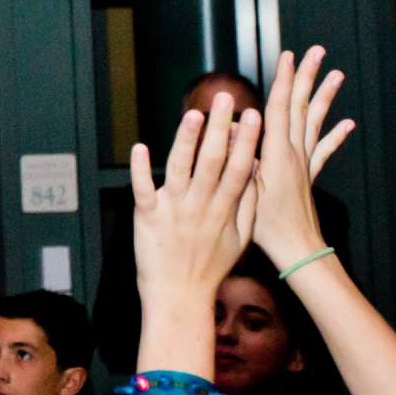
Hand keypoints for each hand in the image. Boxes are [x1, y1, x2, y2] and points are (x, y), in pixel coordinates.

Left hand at [130, 89, 259, 310]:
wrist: (178, 296)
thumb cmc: (209, 266)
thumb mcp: (239, 238)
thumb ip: (246, 204)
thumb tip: (253, 170)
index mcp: (223, 210)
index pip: (238, 169)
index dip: (246, 141)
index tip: (254, 115)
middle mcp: (199, 206)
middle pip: (211, 161)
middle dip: (220, 128)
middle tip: (227, 99)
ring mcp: (173, 210)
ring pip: (180, 169)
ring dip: (186, 140)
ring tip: (194, 114)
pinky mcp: (147, 216)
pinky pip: (143, 189)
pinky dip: (141, 169)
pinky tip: (140, 147)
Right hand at [249, 45, 354, 268]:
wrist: (297, 249)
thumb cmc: (266, 225)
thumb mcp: (244, 188)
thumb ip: (241, 156)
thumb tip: (233, 126)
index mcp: (277, 153)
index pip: (280, 107)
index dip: (283, 80)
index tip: (288, 56)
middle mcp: (294, 153)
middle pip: (301, 106)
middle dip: (307, 77)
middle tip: (316, 51)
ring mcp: (305, 163)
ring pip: (315, 121)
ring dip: (324, 96)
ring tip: (336, 74)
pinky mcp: (309, 176)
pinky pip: (324, 149)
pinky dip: (335, 134)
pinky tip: (347, 122)